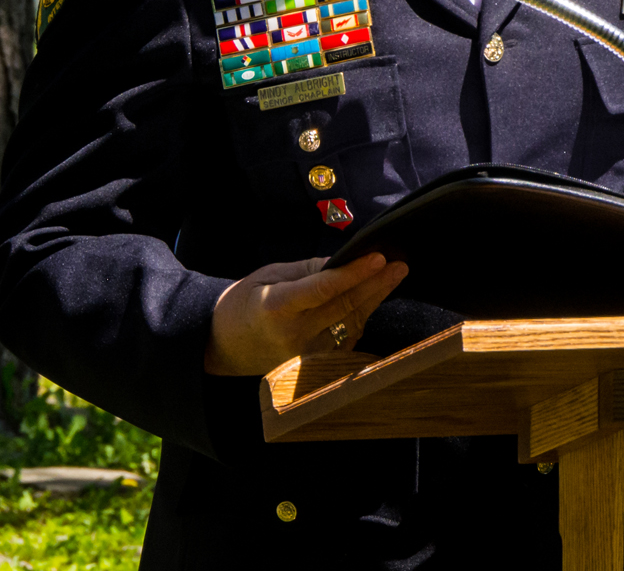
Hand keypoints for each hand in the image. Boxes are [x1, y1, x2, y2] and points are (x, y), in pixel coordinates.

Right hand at [204, 253, 408, 375]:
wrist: (224, 347)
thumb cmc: (246, 304)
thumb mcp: (269, 276)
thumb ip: (309, 270)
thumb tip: (346, 260)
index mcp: (277, 308)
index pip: (324, 289)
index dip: (354, 273)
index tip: (379, 257)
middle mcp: (294, 336)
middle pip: (345, 306)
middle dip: (376, 283)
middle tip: (400, 264)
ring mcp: (308, 356)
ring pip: (352, 322)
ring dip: (376, 298)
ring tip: (394, 275)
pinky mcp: (317, 366)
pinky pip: (349, 337)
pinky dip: (363, 315)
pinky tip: (374, 297)